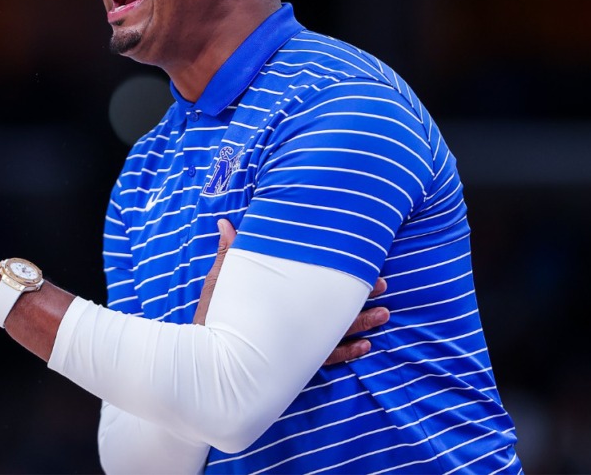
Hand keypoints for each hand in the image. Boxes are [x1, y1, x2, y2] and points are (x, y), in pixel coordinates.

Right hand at [193, 219, 389, 364]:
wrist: (205, 367)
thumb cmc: (212, 321)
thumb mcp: (220, 284)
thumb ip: (231, 254)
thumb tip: (226, 223)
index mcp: (277, 301)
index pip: (316, 286)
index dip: (341, 277)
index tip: (361, 264)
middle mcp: (291, 325)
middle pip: (333, 309)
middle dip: (360, 297)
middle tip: (382, 285)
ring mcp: (295, 348)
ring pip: (337, 335)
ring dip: (362, 324)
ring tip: (384, 315)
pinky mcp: (294, 366)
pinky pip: (327, 360)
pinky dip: (348, 352)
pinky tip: (365, 346)